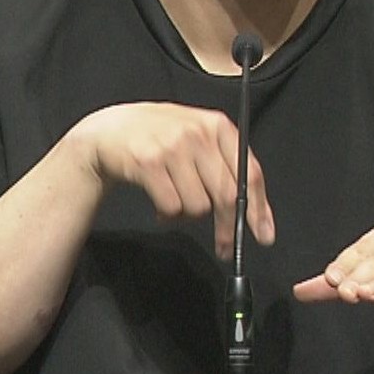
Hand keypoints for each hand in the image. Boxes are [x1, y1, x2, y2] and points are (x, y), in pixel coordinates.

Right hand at [63, 102, 275, 258]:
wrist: (109, 130)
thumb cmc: (159, 137)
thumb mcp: (197, 136)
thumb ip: (224, 164)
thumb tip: (254, 210)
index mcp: (218, 126)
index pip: (249, 173)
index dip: (259, 208)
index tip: (264, 234)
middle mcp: (198, 133)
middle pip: (226, 194)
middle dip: (228, 228)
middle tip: (226, 247)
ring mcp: (172, 146)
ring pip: (198, 205)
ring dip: (189, 216)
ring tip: (175, 203)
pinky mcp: (148, 162)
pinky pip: (172, 207)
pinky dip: (168, 215)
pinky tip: (160, 205)